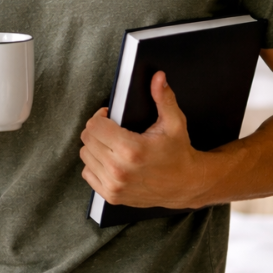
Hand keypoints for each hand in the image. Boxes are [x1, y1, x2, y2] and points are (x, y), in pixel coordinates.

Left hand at [79, 71, 212, 208]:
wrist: (187, 185)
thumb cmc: (179, 153)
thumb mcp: (174, 123)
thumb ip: (163, 98)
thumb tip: (158, 77)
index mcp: (131, 149)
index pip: (94, 126)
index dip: (100, 116)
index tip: (110, 116)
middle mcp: (119, 170)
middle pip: (87, 140)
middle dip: (97, 130)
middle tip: (110, 129)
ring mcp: (114, 185)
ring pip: (85, 156)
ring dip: (95, 147)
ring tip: (111, 144)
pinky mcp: (112, 196)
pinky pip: (88, 174)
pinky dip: (95, 165)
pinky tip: (110, 160)